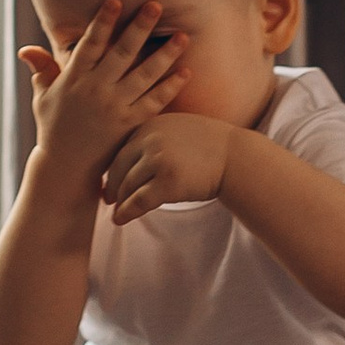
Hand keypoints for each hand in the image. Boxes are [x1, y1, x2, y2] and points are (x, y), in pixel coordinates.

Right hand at [18, 0, 186, 191]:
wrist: (67, 168)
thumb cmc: (54, 128)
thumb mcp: (42, 98)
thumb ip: (41, 70)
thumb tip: (26, 49)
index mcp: (74, 79)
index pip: (90, 44)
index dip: (102, 22)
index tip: (115, 0)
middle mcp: (95, 91)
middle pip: (122, 53)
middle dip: (139, 27)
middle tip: (156, 5)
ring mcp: (114, 108)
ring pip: (144, 76)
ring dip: (165, 55)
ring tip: (183, 37)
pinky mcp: (129, 124)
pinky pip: (154, 102)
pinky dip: (170, 87)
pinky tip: (186, 71)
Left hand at [102, 112, 233, 226]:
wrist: (236, 157)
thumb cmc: (210, 147)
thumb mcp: (178, 128)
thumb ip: (154, 136)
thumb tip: (131, 157)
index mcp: (151, 124)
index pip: (122, 149)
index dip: (113, 169)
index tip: (110, 181)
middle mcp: (151, 139)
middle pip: (120, 167)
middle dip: (112, 186)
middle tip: (108, 199)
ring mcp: (159, 159)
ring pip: (128, 186)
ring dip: (120, 202)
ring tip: (117, 211)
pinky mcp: (168, 181)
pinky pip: (139, 201)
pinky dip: (126, 212)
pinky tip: (121, 220)